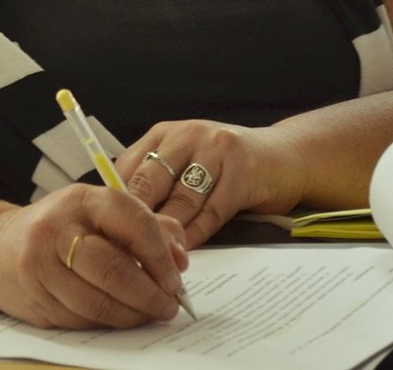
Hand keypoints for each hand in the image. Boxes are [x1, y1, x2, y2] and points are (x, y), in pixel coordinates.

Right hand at [0, 184, 188, 328]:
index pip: (131, 221)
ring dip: (131, 316)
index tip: (176, 278)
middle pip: (112, 269)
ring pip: (96, 302)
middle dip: (149, 294)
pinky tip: (117, 317)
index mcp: (82, 200)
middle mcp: (56, 228)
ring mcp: (39, 264)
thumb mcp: (100, 213)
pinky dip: (105, 323)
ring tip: (148, 315)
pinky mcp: (33, 296)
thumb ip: (147, 227)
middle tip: (168, 306)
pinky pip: (79, 319)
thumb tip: (179, 258)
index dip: (159, 254)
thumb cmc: (62, 229)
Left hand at [119, 121, 310, 247]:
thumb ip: (156, 183)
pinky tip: (186, 251)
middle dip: (136, 221)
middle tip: (124, 251)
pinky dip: (196, 235)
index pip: (127, 167)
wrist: (286, 157)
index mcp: (164, 133)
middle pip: (149, 181)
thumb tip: (118, 220)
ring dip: (166, 234)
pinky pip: (211, 211)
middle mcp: (187, 136)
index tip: (106, 233)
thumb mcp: (186, 161)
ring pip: (180, 200)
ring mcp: (216, 151)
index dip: (114, 203)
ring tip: (154, 259)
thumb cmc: (226, 165)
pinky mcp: (242, 173)